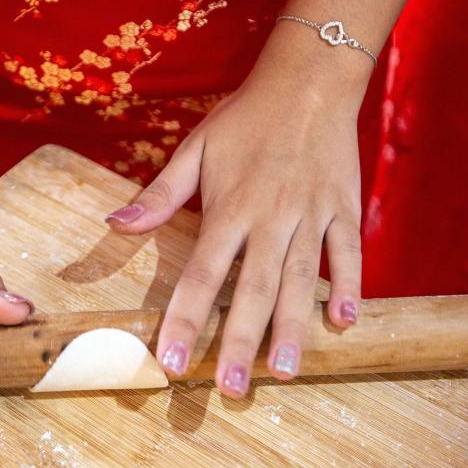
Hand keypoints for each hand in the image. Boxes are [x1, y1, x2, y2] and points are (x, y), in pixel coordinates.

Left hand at [106, 75, 361, 396]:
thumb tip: (116, 226)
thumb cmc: (245, 119)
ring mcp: (312, 215)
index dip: (186, 319)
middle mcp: (271, 218)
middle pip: (254, 288)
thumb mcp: (195, 148)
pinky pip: (349, 253)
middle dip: (241, 340)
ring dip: (293, 327)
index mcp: (230, 208)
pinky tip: (347, 323)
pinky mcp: (345, 208)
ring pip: (302, 279)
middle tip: (233, 388)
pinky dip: (351, 286)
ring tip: (283, 373)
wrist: (310, 79)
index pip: (201, 274)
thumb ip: (159, 195)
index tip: (172, 362)